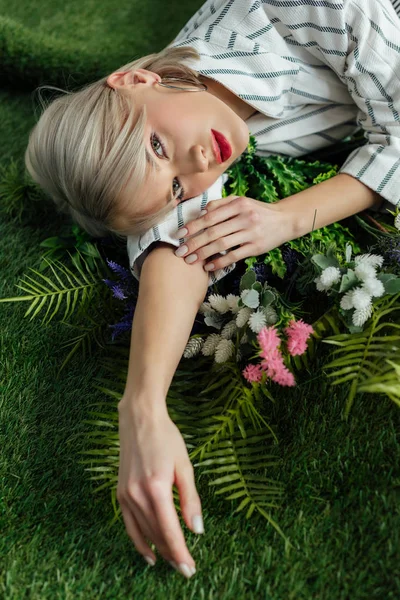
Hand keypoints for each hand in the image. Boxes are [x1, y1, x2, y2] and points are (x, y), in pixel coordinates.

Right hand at [117, 403, 203, 577]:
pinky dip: (138, 541)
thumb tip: (197, 530)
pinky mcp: (120, 493)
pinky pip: (129, 524)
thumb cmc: (166, 438)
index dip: (180, 552)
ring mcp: (126, 494)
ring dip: (159, 549)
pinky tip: (149, 553)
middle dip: (172, 554)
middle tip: (186, 568)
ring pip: (143, 531)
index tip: (190, 568)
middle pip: (156, 534)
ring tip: (172, 562)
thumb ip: (190, 499)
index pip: (170, 530)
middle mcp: (137, 494)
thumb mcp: (185, 466)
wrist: (139, 419)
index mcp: (157, 487)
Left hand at [173, 195, 294, 271]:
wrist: (285, 220)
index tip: (179, 234)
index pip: (210, 216)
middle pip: (213, 232)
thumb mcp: (242, 201)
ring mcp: (251, 233)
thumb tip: (201, 212)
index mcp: (238, 204)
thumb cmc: (259, 211)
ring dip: (203, 254)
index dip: (193, 226)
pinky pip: (234, 256)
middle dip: (194, 243)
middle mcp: (244, 218)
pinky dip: (220, 262)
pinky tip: (209, 267)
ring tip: (191, 260)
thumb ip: (221, 204)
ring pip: (221, 245)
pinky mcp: (256, 247)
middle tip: (180, 252)